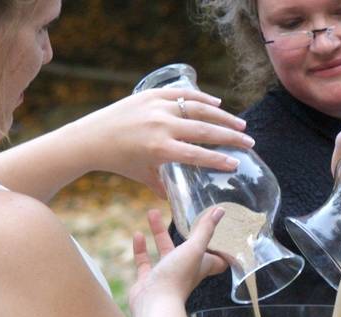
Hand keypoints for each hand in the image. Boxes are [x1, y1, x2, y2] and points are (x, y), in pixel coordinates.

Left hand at [74, 89, 254, 196]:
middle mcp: (161, 126)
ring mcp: (156, 107)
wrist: (91, 137)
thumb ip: (164, 187)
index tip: (236, 163)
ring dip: (222, 116)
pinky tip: (218, 103)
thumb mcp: (144, 176)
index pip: (197, 154)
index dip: (219, 159)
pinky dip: (201, 97)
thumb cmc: (118, 161)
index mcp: (160, 148)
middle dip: (230, 137)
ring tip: (240, 125)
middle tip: (249, 143)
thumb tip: (181, 200)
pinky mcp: (151, 95)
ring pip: (197, 108)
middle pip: (204, 129)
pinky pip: (181, 94)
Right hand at [129, 208, 227, 316]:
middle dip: (182, 231)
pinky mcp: (148, 281)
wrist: (154, 304)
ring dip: (158, 234)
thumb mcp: (194, 249)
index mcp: (200, 266)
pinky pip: (144, 262)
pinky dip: (141, 248)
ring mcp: (165, 277)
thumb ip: (205, 230)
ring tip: (151, 212)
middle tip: (178, 212)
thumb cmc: (177, 278)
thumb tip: (220, 210)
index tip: (219, 235)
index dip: (219, 249)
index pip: (216, 260)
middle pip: (187, 250)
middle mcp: (185, 272)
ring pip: (164, 252)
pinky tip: (137, 234)